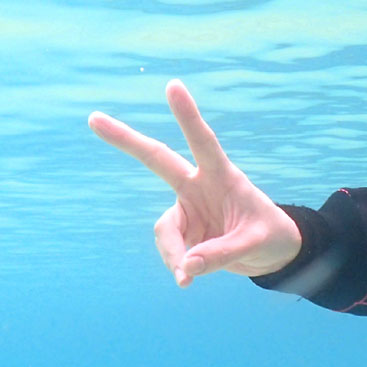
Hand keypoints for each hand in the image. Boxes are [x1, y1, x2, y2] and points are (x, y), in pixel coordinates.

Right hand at [88, 80, 302, 286]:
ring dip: (172, 255)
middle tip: (93, 118)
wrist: (273, 253)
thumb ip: (221, 254)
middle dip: (125, 139)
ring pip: (164, 230)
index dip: (188, 116)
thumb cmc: (271, 237)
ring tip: (187, 279)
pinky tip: (189, 279)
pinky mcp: (183, 230)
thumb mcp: (256, 244)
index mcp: (222, 176)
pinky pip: (170, 251)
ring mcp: (187, 207)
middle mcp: (198, 186)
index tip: (172, 86)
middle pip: (157, 159)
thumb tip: (185, 268)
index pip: (203, 142)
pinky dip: (177, 267)